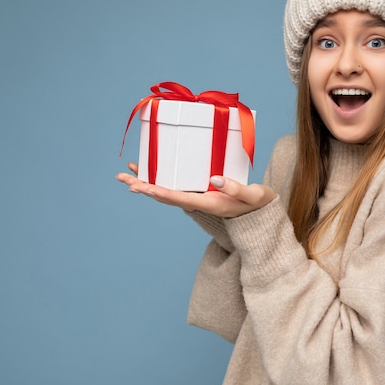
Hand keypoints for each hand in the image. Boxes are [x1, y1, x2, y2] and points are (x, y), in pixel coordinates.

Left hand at [116, 163, 275, 217]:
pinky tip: (151, 171)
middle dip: (143, 187)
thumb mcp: (253, 195)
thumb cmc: (259, 204)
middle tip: (123, 177)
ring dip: (147, 183)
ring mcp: (198, 199)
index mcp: (209, 204)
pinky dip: (160, 179)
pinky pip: (175, 187)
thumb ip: (235, 188)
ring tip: (128, 174)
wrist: (262, 213)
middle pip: (165, 196)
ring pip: (167, 191)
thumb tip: (214, 179)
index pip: (179, 198)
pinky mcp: (200, 194)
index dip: (159, 191)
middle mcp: (199, 203)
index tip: (141, 186)